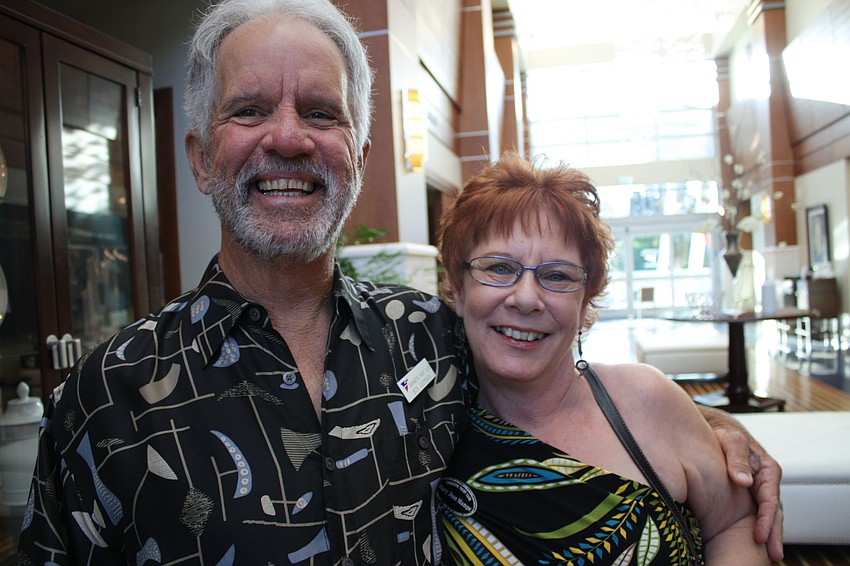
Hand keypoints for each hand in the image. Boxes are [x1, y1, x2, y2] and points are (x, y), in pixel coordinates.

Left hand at [698, 406, 783, 559]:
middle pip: (773, 512)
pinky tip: (755, 540)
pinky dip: (759, 525)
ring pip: (767, 514)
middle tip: (774, 555)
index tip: (760, 536)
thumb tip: (744, 481)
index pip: (770, 500)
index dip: (766, 520)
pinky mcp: (748, 492)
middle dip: (774, 534)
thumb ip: (736, 458)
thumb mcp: (731, 440)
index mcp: (767, 469)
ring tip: (770, 555)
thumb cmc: (725, 432)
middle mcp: (766, 481)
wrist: (717, 427)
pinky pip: (755, 511)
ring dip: (769, 534)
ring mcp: (758, 487)